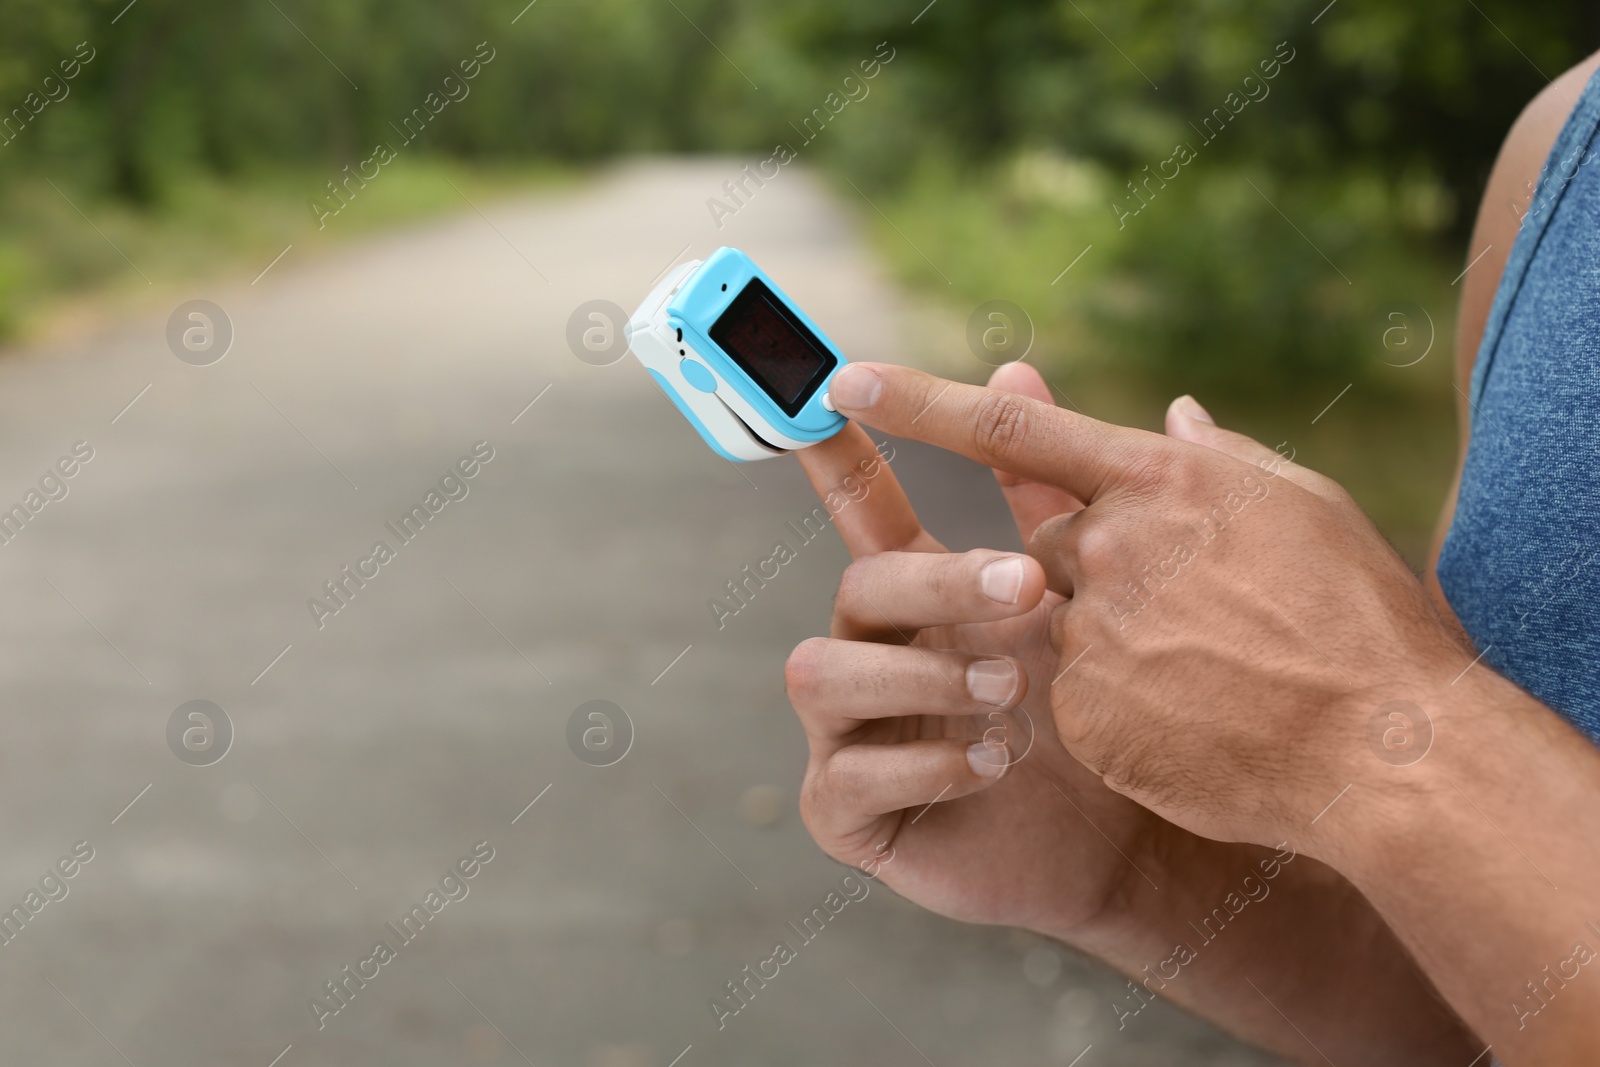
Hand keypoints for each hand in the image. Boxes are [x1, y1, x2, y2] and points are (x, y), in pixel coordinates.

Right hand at [786, 364, 1196, 935]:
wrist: (1130, 843)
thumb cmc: (1096, 714)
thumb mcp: (1074, 597)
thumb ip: (1041, 492)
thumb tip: (1015, 364)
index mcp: (918, 599)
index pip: (863, 513)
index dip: (839, 457)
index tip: (822, 394)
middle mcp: (870, 655)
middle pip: (858, 587)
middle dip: (936, 580)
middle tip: (1028, 585)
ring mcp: (848, 734)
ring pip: (822, 674)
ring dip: (921, 674)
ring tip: (1015, 693)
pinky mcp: (847, 814)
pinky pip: (848, 776)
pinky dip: (926, 762)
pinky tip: (997, 763)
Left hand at [823, 362, 1469, 850]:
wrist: (1383, 754)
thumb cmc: (1360, 618)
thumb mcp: (1303, 507)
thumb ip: (1219, 456)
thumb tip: (1170, 413)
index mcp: (1161, 480)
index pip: (1012, 432)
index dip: (920, 404)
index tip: (844, 380)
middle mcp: (1110, 547)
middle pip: (1046, 543)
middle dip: (1091, 572)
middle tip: (1185, 609)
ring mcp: (1091, 632)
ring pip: (1063, 624)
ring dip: (1116, 642)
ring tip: (1211, 671)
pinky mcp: (1083, 709)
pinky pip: (1076, 693)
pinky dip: (1121, 701)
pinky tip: (1192, 718)